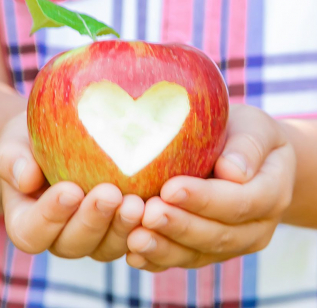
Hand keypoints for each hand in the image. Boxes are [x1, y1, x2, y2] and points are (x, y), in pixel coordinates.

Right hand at [0, 112, 143, 260]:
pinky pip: (132, 238)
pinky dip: (145, 227)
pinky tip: (156, 203)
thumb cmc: (35, 143)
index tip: (69, 190)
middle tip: (109, 194)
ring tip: (137, 202)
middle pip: (72, 244)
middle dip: (92, 222)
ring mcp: (93, 236)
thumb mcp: (15, 141)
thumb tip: (24, 178)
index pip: (32, 232)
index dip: (49, 217)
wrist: (63, 143)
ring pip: (106, 247)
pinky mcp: (118, 228)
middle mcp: (60, 235)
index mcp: (29, 222)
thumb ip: (11, 159)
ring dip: (122, 228)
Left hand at [126, 105, 295, 271]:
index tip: (170, 188)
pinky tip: (134, 253)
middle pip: (217, 235)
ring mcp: (229, 244)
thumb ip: (248, 146)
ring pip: (196, 254)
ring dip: (164, 248)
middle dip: (179, 226)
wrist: (245, 163)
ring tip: (135, 238)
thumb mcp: (254, 128)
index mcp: (271, 194)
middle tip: (148, 213)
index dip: (205, 199)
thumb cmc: (243, 138)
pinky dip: (157, 259)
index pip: (241, 202)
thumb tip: (232, 171)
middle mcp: (254, 228)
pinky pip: (182, 260)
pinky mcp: (205, 250)